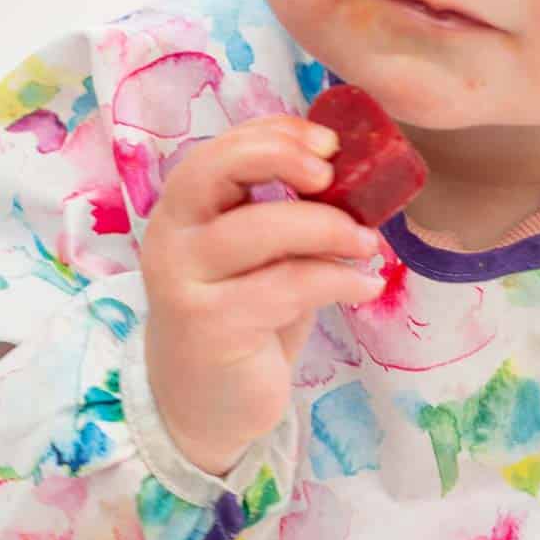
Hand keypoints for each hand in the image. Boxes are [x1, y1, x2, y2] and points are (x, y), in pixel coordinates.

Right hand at [140, 114, 384, 476]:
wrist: (204, 405)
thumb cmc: (242, 316)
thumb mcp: (261, 257)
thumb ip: (285, 213)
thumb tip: (355, 175)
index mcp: (182, 208)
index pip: (218, 149)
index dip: (274, 134)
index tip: (329, 141)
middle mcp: (170, 237)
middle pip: (216, 170)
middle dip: (282, 157)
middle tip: (335, 174)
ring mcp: (184, 282)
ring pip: (260, 229)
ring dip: (328, 228)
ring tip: (368, 244)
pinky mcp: (211, 326)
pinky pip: (286, 286)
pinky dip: (338, 279)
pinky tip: (365, 286)